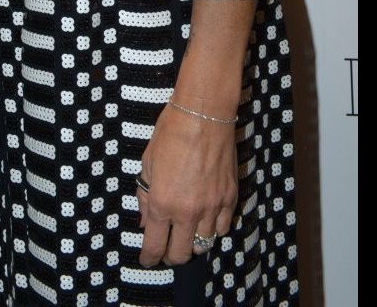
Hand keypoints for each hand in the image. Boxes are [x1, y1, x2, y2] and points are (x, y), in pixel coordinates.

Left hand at [136, 105, 237, 266]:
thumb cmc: (170, 133)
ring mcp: (212, 208)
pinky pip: (223, 228)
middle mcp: (188, 212)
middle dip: (171, 256)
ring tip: (186, 232)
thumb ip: (146, 195)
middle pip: (181, 254)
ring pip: (204, 244)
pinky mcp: (230, 199)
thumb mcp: (147, 162)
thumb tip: (145, 220)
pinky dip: (213, 229)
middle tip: (166, 249)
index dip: (150, 258)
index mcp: (163, 203)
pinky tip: (206, 219)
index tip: (147, 260)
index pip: (155, 245)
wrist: (203, 115)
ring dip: (193, 242)